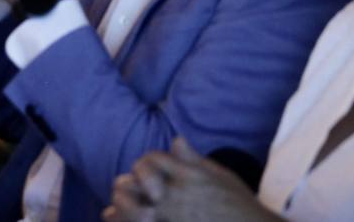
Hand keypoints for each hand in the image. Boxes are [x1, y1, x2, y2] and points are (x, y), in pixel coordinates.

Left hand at [104, 138, 276, 221]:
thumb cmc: (239, 205)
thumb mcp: (219, 176)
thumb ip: (194, 159)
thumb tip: (177, 140)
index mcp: (188, 175)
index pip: (151, 160)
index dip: (144, 166)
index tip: (143, 174)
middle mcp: (177, 195)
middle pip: (136, 183)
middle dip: (127, 184)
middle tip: (123, 189)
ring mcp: (172, 216)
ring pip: (131, 209)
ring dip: (121, 206)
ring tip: (114, 209)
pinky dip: (122, 220)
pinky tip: (114, 217)